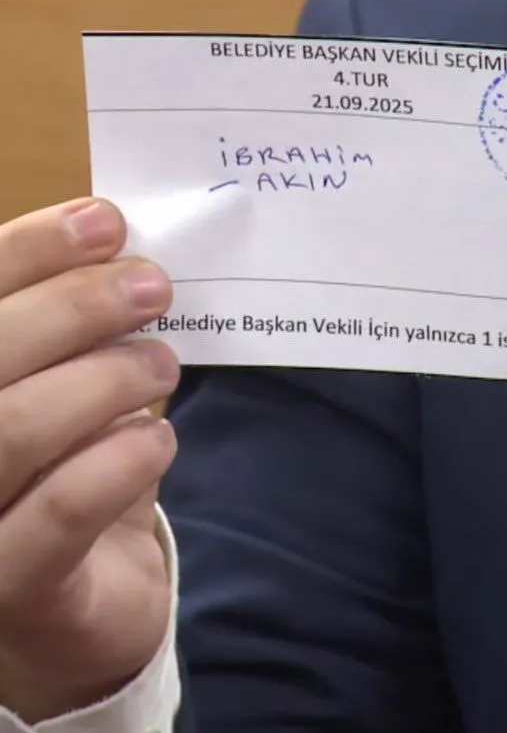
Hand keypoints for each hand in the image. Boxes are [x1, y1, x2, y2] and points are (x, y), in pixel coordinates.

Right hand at [0, 198, 177, 721]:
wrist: (71, 615)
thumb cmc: (58, 479)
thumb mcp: (57, 391)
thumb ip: (63, 330)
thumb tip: (111, 244)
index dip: (24, 252)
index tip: (103, 220)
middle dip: (71, 308)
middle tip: (152, 287)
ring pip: (10, 429)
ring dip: (101, 381)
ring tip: (161, 366)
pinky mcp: (5, 588)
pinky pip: (60, 509)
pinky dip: (119, 459)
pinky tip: (160, 438)